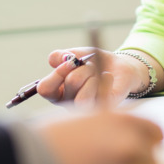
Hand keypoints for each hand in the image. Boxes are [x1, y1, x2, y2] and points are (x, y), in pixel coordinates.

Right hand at [36, 48, 150, 105]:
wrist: (118, 67)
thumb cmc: (93, 62)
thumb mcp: (77, 54)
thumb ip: (62, 55)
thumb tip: (54, 59)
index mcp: (56, 91)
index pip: (45, 89)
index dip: (57, 73)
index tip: (71, 60)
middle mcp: (68, 103)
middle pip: (70, 84)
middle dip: (83, 68)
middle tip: (89, 65)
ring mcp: (85, 109)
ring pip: (82, 97)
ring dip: (92, 76)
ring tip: (97, 72)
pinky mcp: (103, 109)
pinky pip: (101, 97)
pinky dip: (105, 80)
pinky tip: (108, 76)